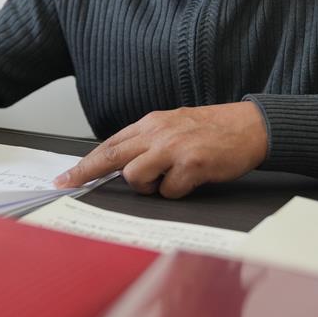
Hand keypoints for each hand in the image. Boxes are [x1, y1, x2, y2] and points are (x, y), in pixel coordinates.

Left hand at [54, 102, 267, 198]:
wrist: (251, 126)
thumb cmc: (214, 130)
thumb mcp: (175, 127)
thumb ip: (149, 142)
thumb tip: (123, 164)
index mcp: (151, 123)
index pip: (109, 144)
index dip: (85, 163)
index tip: (66, 176)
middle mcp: (158, 133)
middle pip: (111, 157)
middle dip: (86, 173)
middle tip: (67, 184)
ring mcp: (173, 148)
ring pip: (136, 178)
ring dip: (150, 187)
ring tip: (172, 178)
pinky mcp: (191, 165)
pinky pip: (169, 192)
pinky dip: (178, 192)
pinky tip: (193, 179)